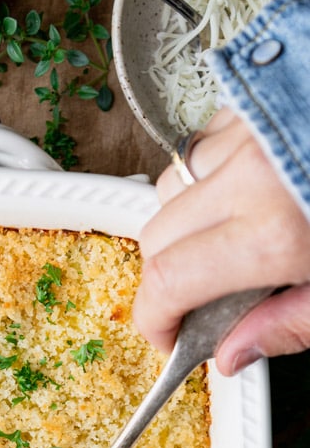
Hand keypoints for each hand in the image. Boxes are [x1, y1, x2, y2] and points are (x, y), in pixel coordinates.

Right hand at [134, 108, 309, 374]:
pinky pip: (201, 141)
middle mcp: (251, 174)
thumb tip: (233, 352)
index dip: (155, 320)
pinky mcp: (255, 94)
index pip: (167, 282)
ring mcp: (250, 126)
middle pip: (156, 236)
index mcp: (275, 232)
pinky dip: (211, 171)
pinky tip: (251, 184)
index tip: (169, 336)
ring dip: (191, 218)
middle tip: (209, 293)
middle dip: (170, 273)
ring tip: (239, 230)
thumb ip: (292, 323)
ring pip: (173, 185)